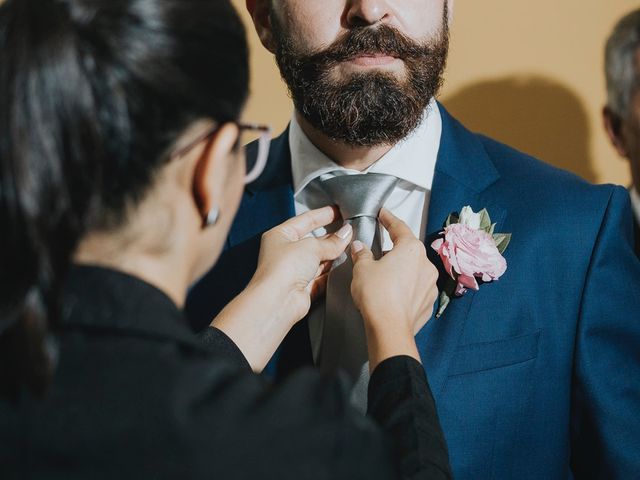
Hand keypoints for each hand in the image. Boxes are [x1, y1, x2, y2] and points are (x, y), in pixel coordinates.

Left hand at [212, 206, 351, 370]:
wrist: (278, 300)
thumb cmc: (282, 269)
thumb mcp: (311, 246)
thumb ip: (331, 241)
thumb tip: (345, 234)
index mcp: (280, 236)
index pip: (305, 220)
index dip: (323, 215)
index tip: (338, 211)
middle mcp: (285, 253)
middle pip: (313, 241)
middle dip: (331, 237)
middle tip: (350, 231)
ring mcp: (294, 271)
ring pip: (319, 260)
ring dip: (333, 255)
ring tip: (350, 247)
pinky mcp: (303, 288)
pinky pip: (322, 277)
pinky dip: (332, 273)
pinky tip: (344, 267)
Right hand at [350, 209, 438, 369]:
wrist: (389, 328)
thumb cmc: (377, 295)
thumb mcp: (362, 268)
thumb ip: (362, 254)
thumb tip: (360, 248)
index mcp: (411, 249)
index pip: (399, 227)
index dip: (389, 219)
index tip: (384, 214)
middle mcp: (425, 264)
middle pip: (408, 250)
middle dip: (393, 250)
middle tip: (377, 253)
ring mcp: (430, 285)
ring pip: (413, 270)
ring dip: (400, 270)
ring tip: (382, 278)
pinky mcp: (428, 302)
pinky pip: (416, 289)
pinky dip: (405, 288)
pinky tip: (391, 294)